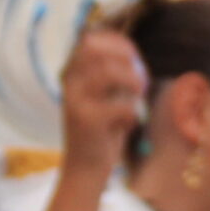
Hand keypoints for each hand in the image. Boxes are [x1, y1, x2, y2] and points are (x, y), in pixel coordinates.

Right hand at [60, 28, 145, 177]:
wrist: (85, 169)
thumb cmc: (103, 131)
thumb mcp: (107, 98)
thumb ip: (115, 76)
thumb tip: (133, 55)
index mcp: (72, 74)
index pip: (90, 41)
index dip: (117, 44)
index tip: (136, 58)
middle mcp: (69, 83)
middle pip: (97, 50)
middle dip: (126, 60)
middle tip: (140, 82)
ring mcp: (75, 100)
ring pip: (108, 72)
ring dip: (132, 82)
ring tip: (139, 98)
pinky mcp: (86, 121)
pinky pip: (121, 107)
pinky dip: (133, 113)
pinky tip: (130, 124)